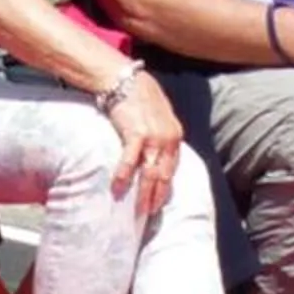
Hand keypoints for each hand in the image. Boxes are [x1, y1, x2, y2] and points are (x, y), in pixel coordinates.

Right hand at [102, 72, 181, 214]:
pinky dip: (125, 176)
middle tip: (148, 214)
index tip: (159, 203)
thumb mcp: (158, 116)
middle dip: (156, 197)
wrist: (125, 79)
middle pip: (164, 176)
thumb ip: (161, 135)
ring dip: (144, 194)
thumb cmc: (139, 96)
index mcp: (175, 136)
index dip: (166, 188)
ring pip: (151, 173)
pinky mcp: (136, 133)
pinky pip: (131, 161)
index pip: (173, 169)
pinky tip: (118, 188)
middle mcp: (168, 139)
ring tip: (138, 211)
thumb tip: (156, 155)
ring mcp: (154, 137)